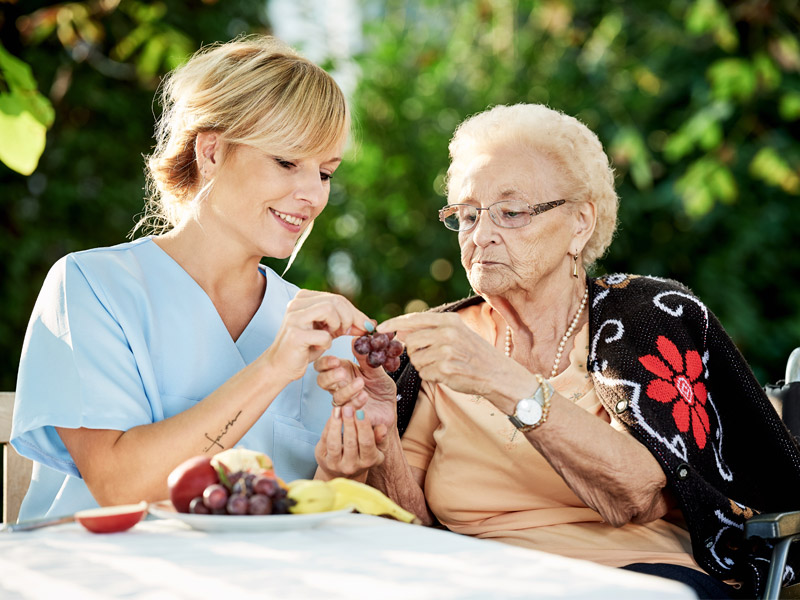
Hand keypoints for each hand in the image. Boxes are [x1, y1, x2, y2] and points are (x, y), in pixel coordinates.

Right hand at [264, 290, 371, 384]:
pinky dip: (327, 343)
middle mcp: (297, 303)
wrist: (281, 366)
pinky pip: (324, 335)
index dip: (355, 313)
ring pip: (329, 309)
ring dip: (338, 325)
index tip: (365, 326)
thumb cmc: (305, 347)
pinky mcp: (295, 334)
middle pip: (336, 301)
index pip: (337, 298)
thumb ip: (346, 323)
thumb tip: (370, 322)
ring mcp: (294, 317)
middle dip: (350, 318)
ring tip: (333, 335)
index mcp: (304, 298)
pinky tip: (319, 347)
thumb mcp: (328, 331)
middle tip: (349, 332)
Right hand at [314, 349, 396, 429]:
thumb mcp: (376, 370)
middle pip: (322, 381)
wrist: (390, 407)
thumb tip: (357, 341)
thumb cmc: (381, 387)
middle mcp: (339, 386)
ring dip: (347, 390)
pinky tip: (364, 396)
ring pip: (335, 397)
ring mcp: (344, 401)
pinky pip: (347, 410)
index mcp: (342, 370)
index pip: (323, 366)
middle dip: (330, 376)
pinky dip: (355, 402)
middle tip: (342, 373)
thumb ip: (366, 359)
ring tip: (360, 383)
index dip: (325, 363)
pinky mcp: (352, 414)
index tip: (335, 361)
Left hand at [315, 405, 387, 479]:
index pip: (367, 443)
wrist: (344, 471)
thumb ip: (381, 437)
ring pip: (334, 443)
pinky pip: (324, 440)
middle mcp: (351, 466)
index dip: (363, 426)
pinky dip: (328, 426)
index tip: (361, 411)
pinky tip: (333, 415)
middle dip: (349, 423)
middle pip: (350, 443)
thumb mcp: (376, 447)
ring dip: (336, 424)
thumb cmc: (363, 453)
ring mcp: (335, 464)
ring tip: (338, 409)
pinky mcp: (323, 459)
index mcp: (368, 461)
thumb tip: (382, 427)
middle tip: (348, 407)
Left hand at [377, 312, 522, 399]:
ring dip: (424, 365)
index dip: (393, 324)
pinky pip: (424, 374)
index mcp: (449, 320)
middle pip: (410, 342)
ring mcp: (446, 351)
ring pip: (416, 360)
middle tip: (430, 356)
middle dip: (414, 352)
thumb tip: (401, 330)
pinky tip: (447, 373)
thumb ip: (431, 329)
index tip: (380, 329)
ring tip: (443, 364)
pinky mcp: (445, 369)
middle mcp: (446, 333)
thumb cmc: (474, 353)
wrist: (496, 373)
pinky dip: (432, 376)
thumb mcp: (457, 332)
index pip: (413, 319)